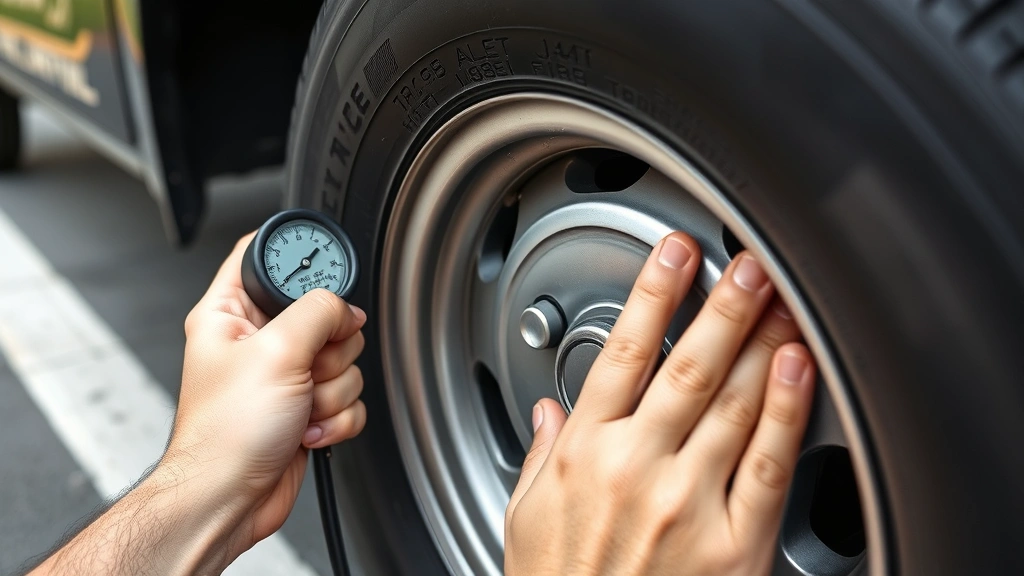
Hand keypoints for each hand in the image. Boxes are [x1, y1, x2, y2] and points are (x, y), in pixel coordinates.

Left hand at [167, 233, 366, 564]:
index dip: (296, 265)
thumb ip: (320, 313)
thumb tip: (348, 309)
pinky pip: (348, 398)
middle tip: (302, 369)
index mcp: (230, 313)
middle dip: (328, 351)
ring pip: (344, 360)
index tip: (313, 289)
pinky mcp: (306, 409)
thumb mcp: (276, 352)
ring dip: (331, 391)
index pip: (262, 258)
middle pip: (326, 315)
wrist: (228, 499)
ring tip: (298, 409)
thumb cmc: (224, 434)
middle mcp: (258, 342)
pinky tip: (305, 430)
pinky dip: (335, 418)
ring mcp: (285, 377)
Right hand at [505, 231, 815, 574]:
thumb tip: (548, 409)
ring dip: (761, 339)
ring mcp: (687, 502)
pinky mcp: (733, 543)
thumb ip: (540, 454)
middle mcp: (636, 468)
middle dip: (723, 301)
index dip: (653, 293)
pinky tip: (795, 369)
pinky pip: (766, 463)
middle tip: (748, 256)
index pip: (622, 352)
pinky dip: (783, 410)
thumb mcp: (524, 517)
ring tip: (781, 296)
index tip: (676, 252)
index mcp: (584, 454)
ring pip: (732, 401)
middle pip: (688, 365)